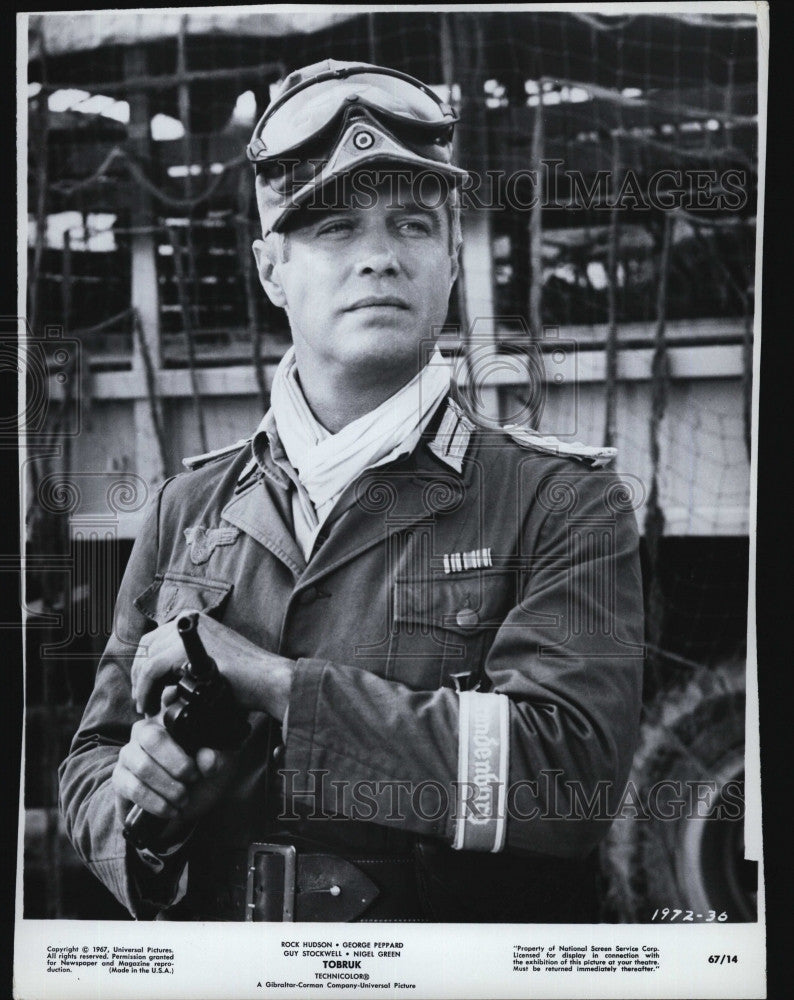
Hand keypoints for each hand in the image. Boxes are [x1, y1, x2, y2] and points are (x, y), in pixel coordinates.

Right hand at [112, 686, 237, 843]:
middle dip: (176, 762)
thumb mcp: (218, 767)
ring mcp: (129, 754)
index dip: (170, 698)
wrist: (184, 807)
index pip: (167, 700)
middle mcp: (145, 731)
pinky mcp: (120, 779)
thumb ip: (216, 759)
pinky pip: (132, 788)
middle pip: (152, 737)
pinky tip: (171, 809)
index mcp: (171, 721)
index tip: (178, 701)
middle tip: (192, 778)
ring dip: (167, 786)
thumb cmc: (202, 777)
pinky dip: (155, 802)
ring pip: (142, 766)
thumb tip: (206, 759)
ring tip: (183, 798)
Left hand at [131, 611, 293, 719]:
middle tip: (143, 701)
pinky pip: (152, 670)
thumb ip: (189, 659)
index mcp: (195, 619)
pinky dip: (146, 690)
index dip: (144, 666)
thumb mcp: (212, 658)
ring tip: (146, 706)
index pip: (155, 639)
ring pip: (146, 659)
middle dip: (140, 676)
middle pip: (147, 646)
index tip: (146, 689)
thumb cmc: (246, 677)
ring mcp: (188, 631)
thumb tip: (165, 675)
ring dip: (141, 686)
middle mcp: (190, 619)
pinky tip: (150, 705)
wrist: (267, 680)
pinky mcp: (185, 649)